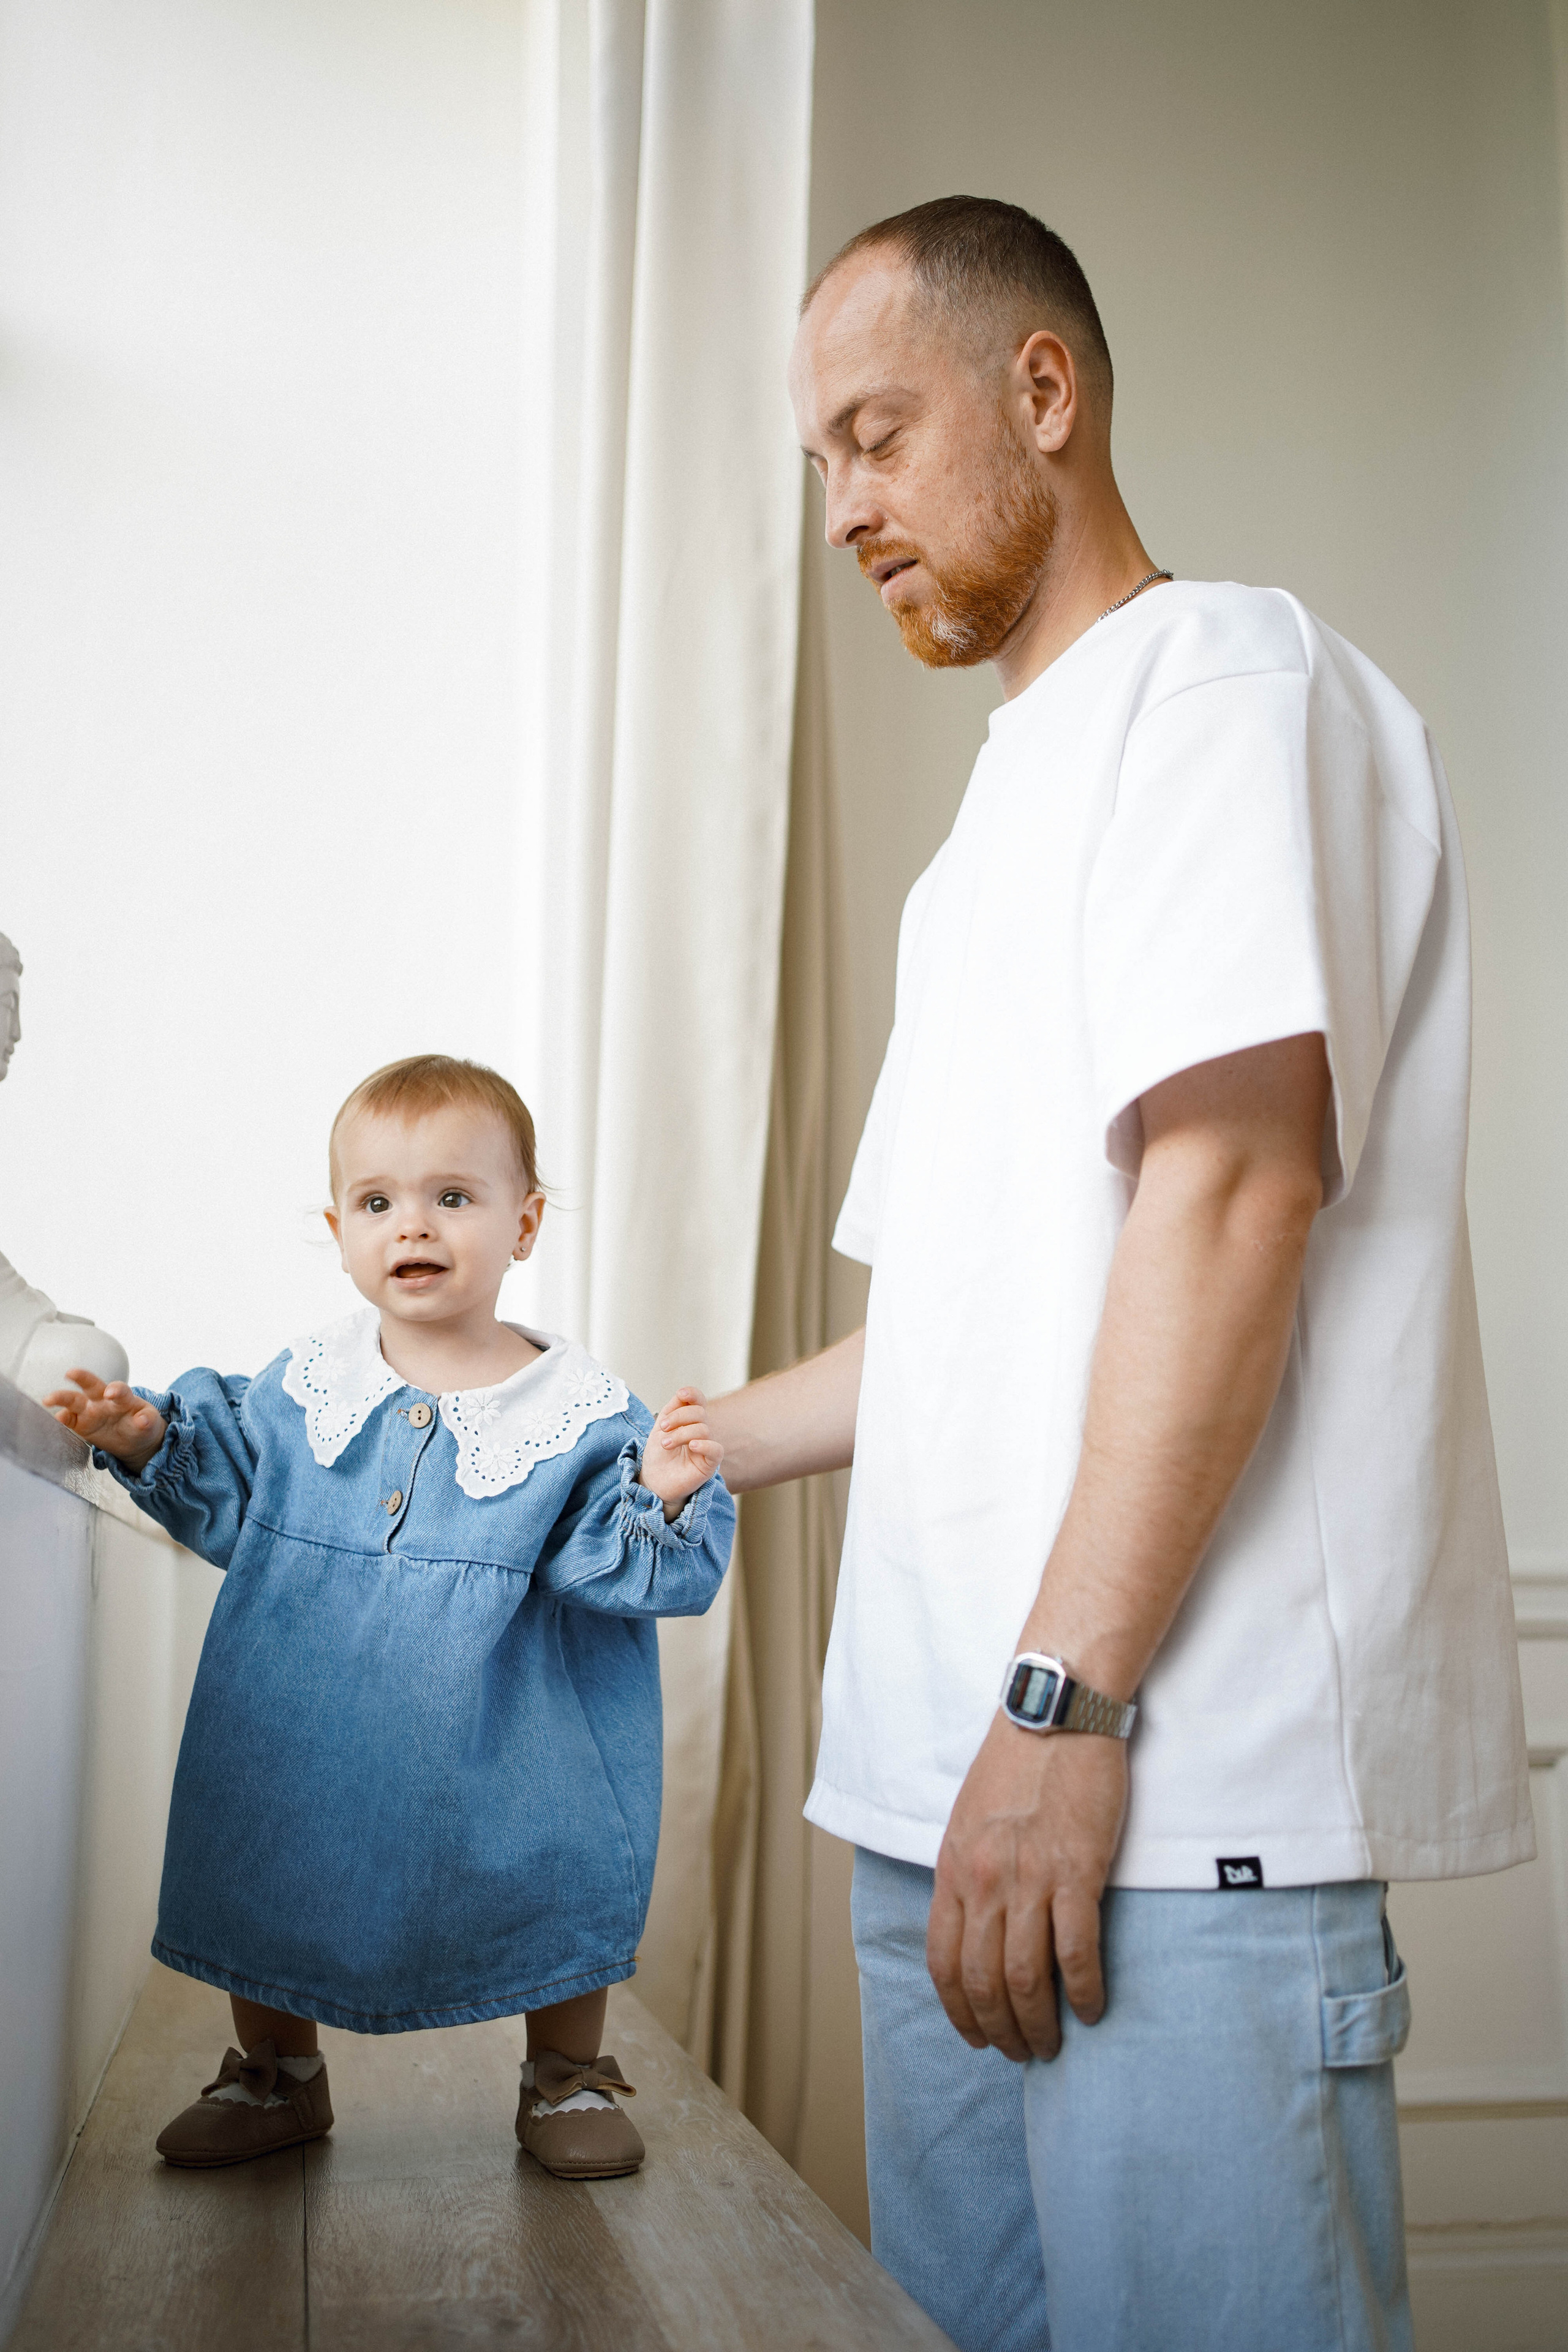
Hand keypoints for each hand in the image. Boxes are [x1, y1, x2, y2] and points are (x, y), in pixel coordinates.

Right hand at [44, 1370, 165, 1472]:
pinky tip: (56, 1418)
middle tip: (71, 1373)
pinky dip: (62, 1419)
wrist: (135, 1439)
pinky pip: (69, 1420)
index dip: (116, 1389)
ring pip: (74, 1401)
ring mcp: (90, 1411)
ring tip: (48, 1399)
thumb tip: (144, 1420)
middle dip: (81, 1378)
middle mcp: (104, 1400)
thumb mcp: (150, 1422)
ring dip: (62, 1398)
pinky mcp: (81, 1424)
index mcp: (123, 1398)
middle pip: (91, 1385)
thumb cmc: (142, 1424)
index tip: (111, 1393)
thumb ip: (147, 1420)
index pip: (119, 1389)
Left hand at [642, 1388, 722, 1518]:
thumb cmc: (658, 1455)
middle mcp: (701, 1431)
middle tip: (663, 1428)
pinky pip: (716, 1449)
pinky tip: (692, 1446)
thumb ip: (671, 1410)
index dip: (693, 1394)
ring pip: (703, 1429)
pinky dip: (705, 1445)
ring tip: (666, 1445)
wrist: (654, 1481)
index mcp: (690, 1420)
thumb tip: (682, 1394)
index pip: (698, 1401)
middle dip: (679, 1417)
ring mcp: (707, 1446)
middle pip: (699, 1413)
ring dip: (681, 1434)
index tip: (681, 1393)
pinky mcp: (710, 1463)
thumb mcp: (660, 1429)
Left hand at [927, 1713, 1127, 2062]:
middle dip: (998, 2030)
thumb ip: (969, 1870)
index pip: (942, 1961)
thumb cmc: (1018, 1761)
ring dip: (1038, 2023)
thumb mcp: (970, 1817)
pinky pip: (1075, 1954)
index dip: (958, 2011)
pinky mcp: (1076, 1872)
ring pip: (1024, 1979)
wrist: (1056, 1712)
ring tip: (1053, 2043)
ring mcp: (1029, 1879)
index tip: (976, 2036)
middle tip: (1020, 2052)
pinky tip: (1093, 2009)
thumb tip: (976, 1920)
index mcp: (954, 1868)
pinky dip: (1083, 1992)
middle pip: (982, 1981)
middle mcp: (983, 1880)